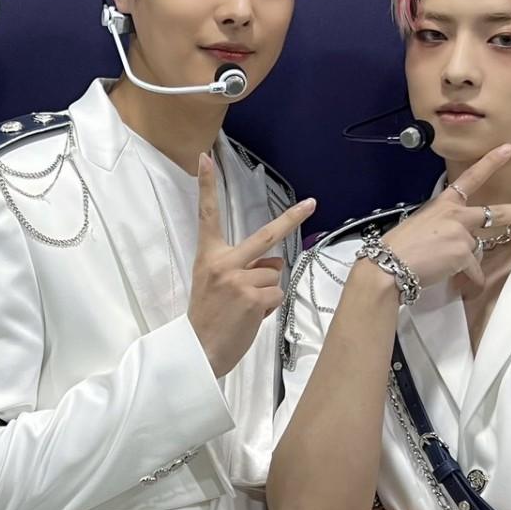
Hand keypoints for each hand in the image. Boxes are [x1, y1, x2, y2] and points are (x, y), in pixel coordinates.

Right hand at [188, 153, 315, 376]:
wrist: (197, 350)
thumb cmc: (207, 319)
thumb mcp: (214, 284)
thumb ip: (240, 268)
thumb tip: (273, 266)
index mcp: (209, 256)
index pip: (207, 215)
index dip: (207, 186)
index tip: (205, 159)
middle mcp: (224, 262)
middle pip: (266, 235)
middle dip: (292, 218)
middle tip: (312, 203)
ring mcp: (240, 278)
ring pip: (274, 276)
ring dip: (267, 294)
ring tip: (244, 309)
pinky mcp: (253, 297)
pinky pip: (276, 295)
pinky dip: (268, 309)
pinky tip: (249, 318)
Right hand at [379, 144, 510, 290]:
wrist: (388, 264)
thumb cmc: (398, 247)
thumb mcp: (421, 225)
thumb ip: (444, 228)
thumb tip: (459, 245)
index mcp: (443, 204)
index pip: (471, 178)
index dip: (490, 162)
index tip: (507, 149)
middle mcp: (456, 215)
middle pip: (498, 213)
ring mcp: (462, 233)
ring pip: (475, 251)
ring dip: (463, 262)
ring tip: (439, 265)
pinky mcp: (463, 253)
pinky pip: (473, 271)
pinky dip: (466, 279)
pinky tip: (447, 278)